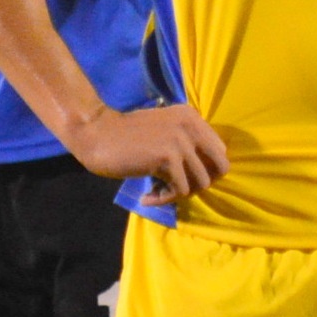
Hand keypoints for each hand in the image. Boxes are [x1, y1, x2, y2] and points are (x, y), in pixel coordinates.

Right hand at [67, 104, 228, 205]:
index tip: (182, 177)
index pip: (219, 151)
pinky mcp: (168, 158)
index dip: (204, 170)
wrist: (97, 133)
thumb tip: (207, 174)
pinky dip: (164, 199)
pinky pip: (180, 191)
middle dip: (200, 183)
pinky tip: (146, 196)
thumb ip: (185, 142)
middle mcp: (191, 125)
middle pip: (220, 168)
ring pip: (200, 183)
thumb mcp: (163, 129)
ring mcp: (181, 141)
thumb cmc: (126, 135)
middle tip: (177, 187)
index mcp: (192, 116)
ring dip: (179, 193)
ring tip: (156, 191)